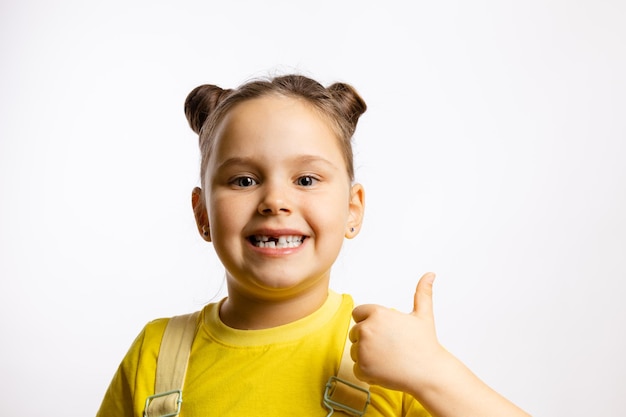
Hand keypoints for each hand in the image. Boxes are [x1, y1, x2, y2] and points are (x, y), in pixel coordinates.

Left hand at [349, 272, 445, 392]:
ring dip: (367, 357)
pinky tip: (385, 371)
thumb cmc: (425, 345)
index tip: (383, 332)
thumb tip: (430, 274)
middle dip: (367, 340)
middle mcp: (367, 329)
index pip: (358, 313)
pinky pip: (356, 369)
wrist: (429, 373)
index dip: (369, 322)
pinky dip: (368, 373)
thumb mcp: (423, 315)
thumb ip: (422, 293)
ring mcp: (363, 349)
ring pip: (355, 352)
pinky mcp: (362, 368)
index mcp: (377, 313)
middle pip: (355, 333)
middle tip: (388, 348)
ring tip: (388, 359)